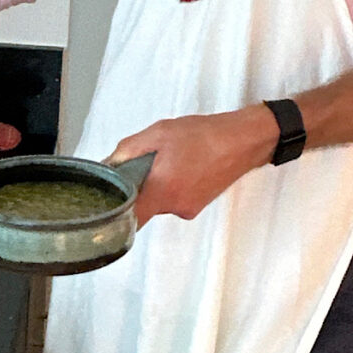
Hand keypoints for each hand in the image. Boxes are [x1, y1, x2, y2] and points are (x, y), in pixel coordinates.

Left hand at [108, 105, 277, 226]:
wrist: (243, 141)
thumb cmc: (203, 135)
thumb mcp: (159, 133)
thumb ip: (129, 149)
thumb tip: (110, 163)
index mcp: (162, 192)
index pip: (130, 220)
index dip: (116, 212)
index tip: (109, 201)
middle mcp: (175, 208)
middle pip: (144, 206)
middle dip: (140, 185)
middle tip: (146, 160)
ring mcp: (189, 209)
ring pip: (161, 200)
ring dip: (159, 182)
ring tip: (172, 157)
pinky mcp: (199, 204)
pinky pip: (176, 197)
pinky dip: (174, 183)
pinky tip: (184, 162)